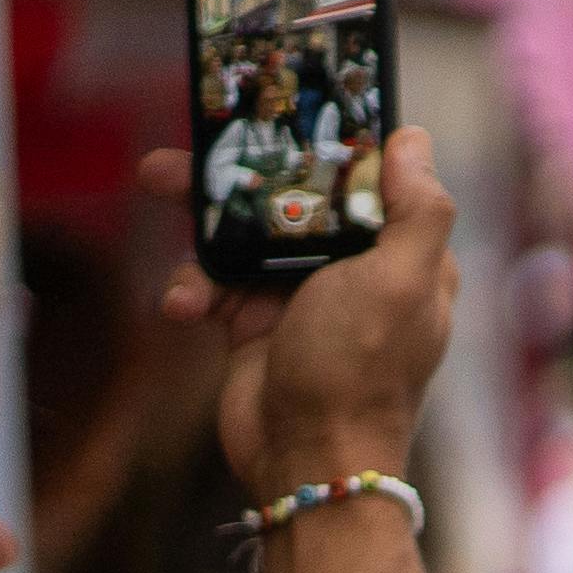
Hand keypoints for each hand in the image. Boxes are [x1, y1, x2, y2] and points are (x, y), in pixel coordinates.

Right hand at [155, 126, 460, 494]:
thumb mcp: (399, 282)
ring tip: (156, 189)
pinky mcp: (257, 325)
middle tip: (176, 156)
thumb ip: (417, 212)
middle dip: (232, 177)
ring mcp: (303, 297)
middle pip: (291, 201)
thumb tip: (414, 142)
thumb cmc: (360, 371)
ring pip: (242, 236)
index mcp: (404, 254)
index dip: (322, 146)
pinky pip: (215, 285)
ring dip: (198, 225)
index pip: (367, 180)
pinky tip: (183, 308)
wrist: (307, 460)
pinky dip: (193, 290)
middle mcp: (356, 270)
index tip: (273, 112)